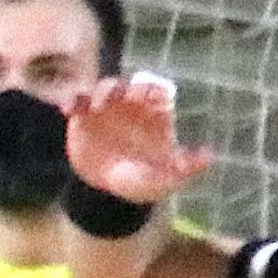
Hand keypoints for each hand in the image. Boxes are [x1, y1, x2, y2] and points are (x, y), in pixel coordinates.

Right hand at [61, 73, 211, 209]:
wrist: (108, 193)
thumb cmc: (143, 182)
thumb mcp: (167, 179)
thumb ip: (185, 167)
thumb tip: (208, 156)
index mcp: (154, 114)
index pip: (156, 90)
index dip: (152, 89)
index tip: (150, 97)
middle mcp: (130, 107)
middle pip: (128, 84)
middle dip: (125, 87)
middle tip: (120, 97)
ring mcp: (105, 110)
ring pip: (102, 88)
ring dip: (99, 91)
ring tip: (94, 107)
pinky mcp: (82, 118)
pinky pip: (76, 101)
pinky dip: (72, 100)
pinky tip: (69, 110)